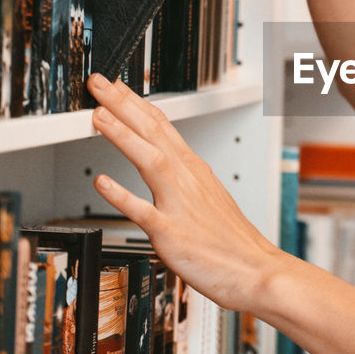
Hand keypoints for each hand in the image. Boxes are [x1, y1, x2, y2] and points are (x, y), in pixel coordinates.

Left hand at [86, 73, 280, 311]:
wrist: (257, 271)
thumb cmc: (233, 242)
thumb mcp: (209, 197)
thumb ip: (183, 179)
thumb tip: (165, 163)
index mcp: (194, 170)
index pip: (161, 125)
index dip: (135, 102)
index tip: (114, 85)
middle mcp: (187, 180)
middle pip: (153, 132)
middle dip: (123, 103)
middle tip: (98, 82)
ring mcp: (179, 204)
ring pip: (149, 160)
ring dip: (122, 135)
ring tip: (97, 115)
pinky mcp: (172, 233)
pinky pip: (143, 211)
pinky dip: (121, 195)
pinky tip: (101, 182)